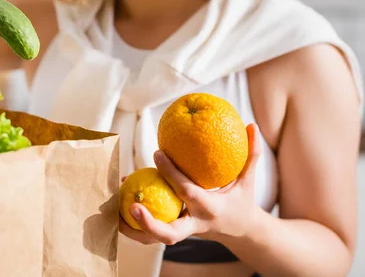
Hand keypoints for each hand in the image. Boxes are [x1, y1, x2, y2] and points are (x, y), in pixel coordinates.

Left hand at [120, 123, 261, 245]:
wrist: (239, 231)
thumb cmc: (241, 200)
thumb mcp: (248, 180)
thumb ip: (250, 154)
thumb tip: (251, 125)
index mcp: (211, 210)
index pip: (189, 193)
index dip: (172, 174)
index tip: (157, 153)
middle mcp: (194, 225)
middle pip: (170, 234)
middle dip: (149, 224)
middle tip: (131, 206)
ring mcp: (182, 232)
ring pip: (153, 240)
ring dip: (132, 229)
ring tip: (113, 210)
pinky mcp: (172, 233)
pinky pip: (148, 234)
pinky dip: (132, 224)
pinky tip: (118, 203)